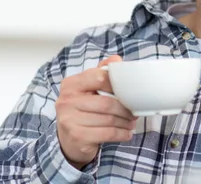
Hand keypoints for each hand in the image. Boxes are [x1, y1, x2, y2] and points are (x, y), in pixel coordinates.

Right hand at [56, 55, 137, 169]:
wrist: (67, 139)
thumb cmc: (82, 109)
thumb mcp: (88, 88)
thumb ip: (101, 72)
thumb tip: (117, 60)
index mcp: (71, 84)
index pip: (99, 77)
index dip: (117, 84)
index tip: (128, 91)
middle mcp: (67, 101)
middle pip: (107, 103)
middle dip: (125, 109)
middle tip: (134, 112)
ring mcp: (70, 120)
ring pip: (109, 119)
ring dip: (126, 122)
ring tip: (131, 122)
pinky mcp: (77, 136)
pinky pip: (108, 133)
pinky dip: (122, 133)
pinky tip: (126, 132)